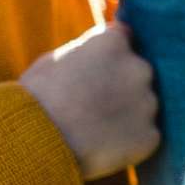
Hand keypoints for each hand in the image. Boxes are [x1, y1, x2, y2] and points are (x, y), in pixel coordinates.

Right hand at [18, 22, 159, 180]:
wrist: (34, 142)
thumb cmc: (36, 98)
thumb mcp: (55, 59)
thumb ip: (88, 50)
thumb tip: (103, 45)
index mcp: (113, 43)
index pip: (124, 40)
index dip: (109, 56)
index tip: (96, 69)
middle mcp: (139, 68)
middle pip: (138, 73)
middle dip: (122, 84)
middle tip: (93, 103)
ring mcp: (148, 103)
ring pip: (144, 105)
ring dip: (128, 113)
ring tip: (95, 127)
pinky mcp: (150, 135)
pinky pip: (145, 135)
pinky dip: (130, 139)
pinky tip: (104, 144)